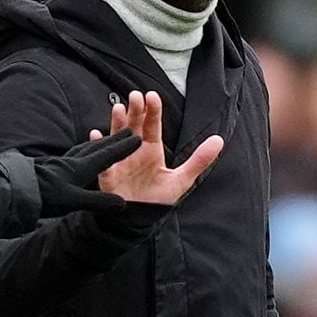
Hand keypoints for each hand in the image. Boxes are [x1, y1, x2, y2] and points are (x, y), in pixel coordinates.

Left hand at [33, 130, 141, 216]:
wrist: (14, 190)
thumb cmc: (43, 196)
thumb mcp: (73, 201)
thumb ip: (99, 201)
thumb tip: (124, 203)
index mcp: (80, 168)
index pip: (107, 155)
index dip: (123, 148)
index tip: (138, 138)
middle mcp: (72, 161)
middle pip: (98, 147)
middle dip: (115, 139)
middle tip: (130, 130)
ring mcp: (61, 162)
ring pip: (85, 148)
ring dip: (99, 142)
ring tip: (108, 139)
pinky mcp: (52, 166)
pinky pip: (74, 154)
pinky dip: (83, 150)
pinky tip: (79, 154)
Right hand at [91, 90, 223, 204]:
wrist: (138, 221)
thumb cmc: (157, 199)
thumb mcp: (181, 180)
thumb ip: (199, 160)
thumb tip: (219, 140)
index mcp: (151, 149)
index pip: (152, 125)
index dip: (152, 110)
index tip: (152, 95)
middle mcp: (134, 150)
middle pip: (134, 125)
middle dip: (134, 110)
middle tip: (136, 96)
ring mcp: (119, 160)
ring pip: (116, 136)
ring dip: (116, 122)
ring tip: (118, 109)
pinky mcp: (108, 174)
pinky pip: (102, 158)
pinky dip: (98, 146)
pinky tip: (96, 135)